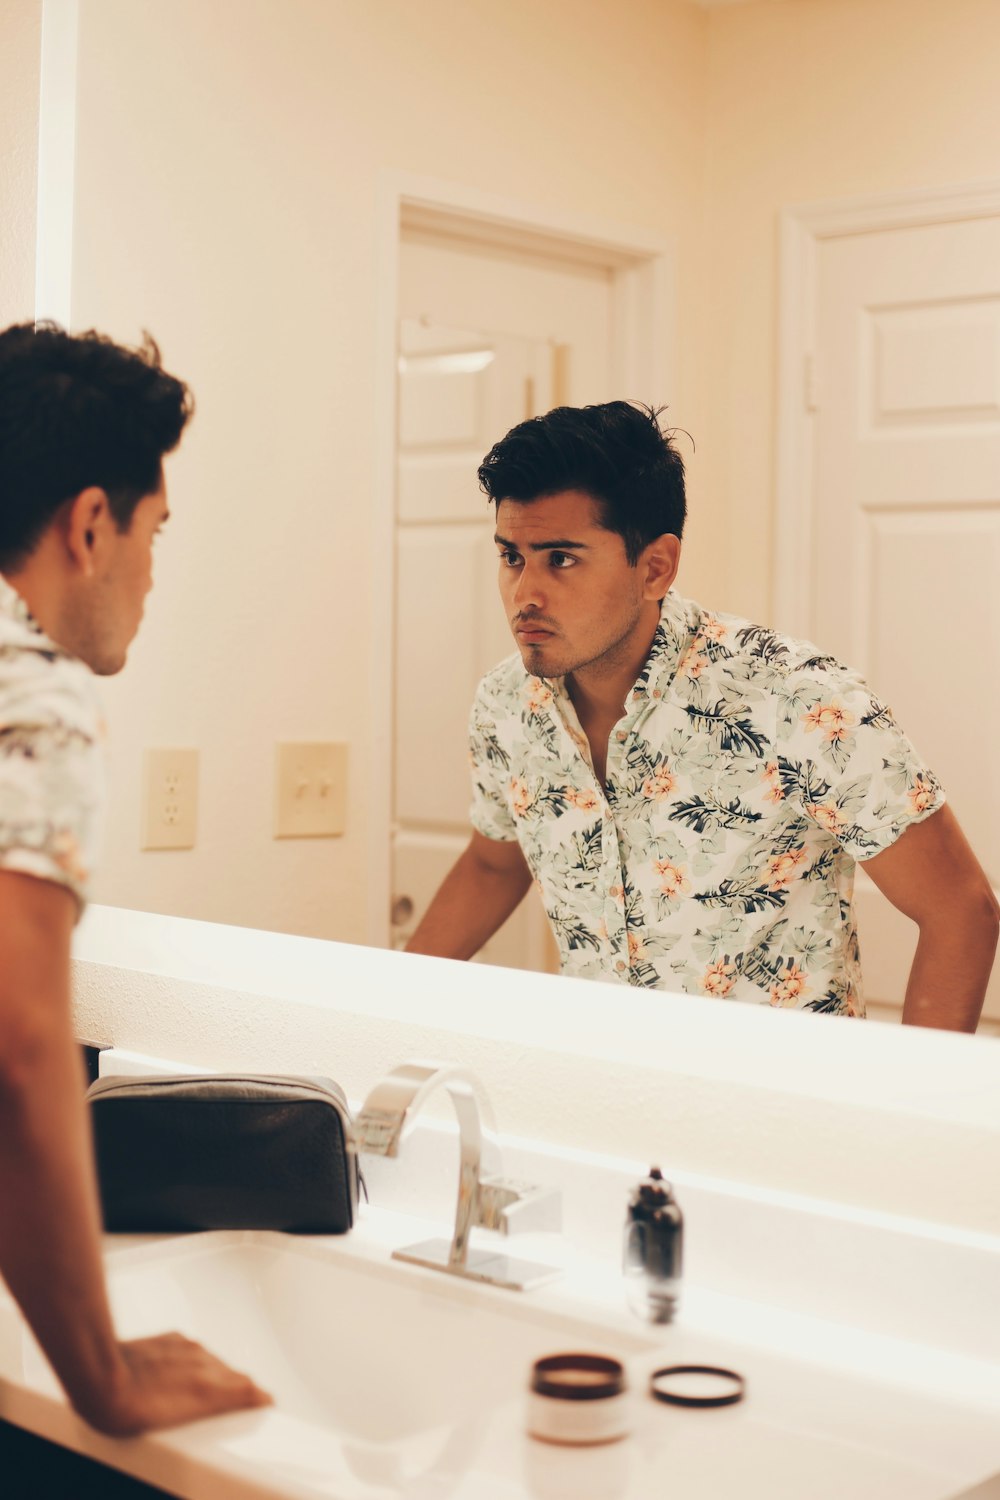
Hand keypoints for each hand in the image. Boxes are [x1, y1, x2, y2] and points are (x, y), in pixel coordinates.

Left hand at [77, 1333, 271, 1435]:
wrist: (102, 1378)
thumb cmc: (132, 1409)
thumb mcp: (180, 1419)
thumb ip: (215, 1407)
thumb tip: (242, 1401)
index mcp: (209, 1387)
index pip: (248, 1389)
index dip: (258, 1396)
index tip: (265, 1401)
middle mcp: (204, 1362)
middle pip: (234, 1375)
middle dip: (239, 1388)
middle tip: (239, 1401)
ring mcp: (188, 1348)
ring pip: (215, 1361)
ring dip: (216, 1375)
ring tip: (206, 1391)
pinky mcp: (173, 1339)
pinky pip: (194, 1350)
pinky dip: (195, 1362)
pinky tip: (182, 1373)